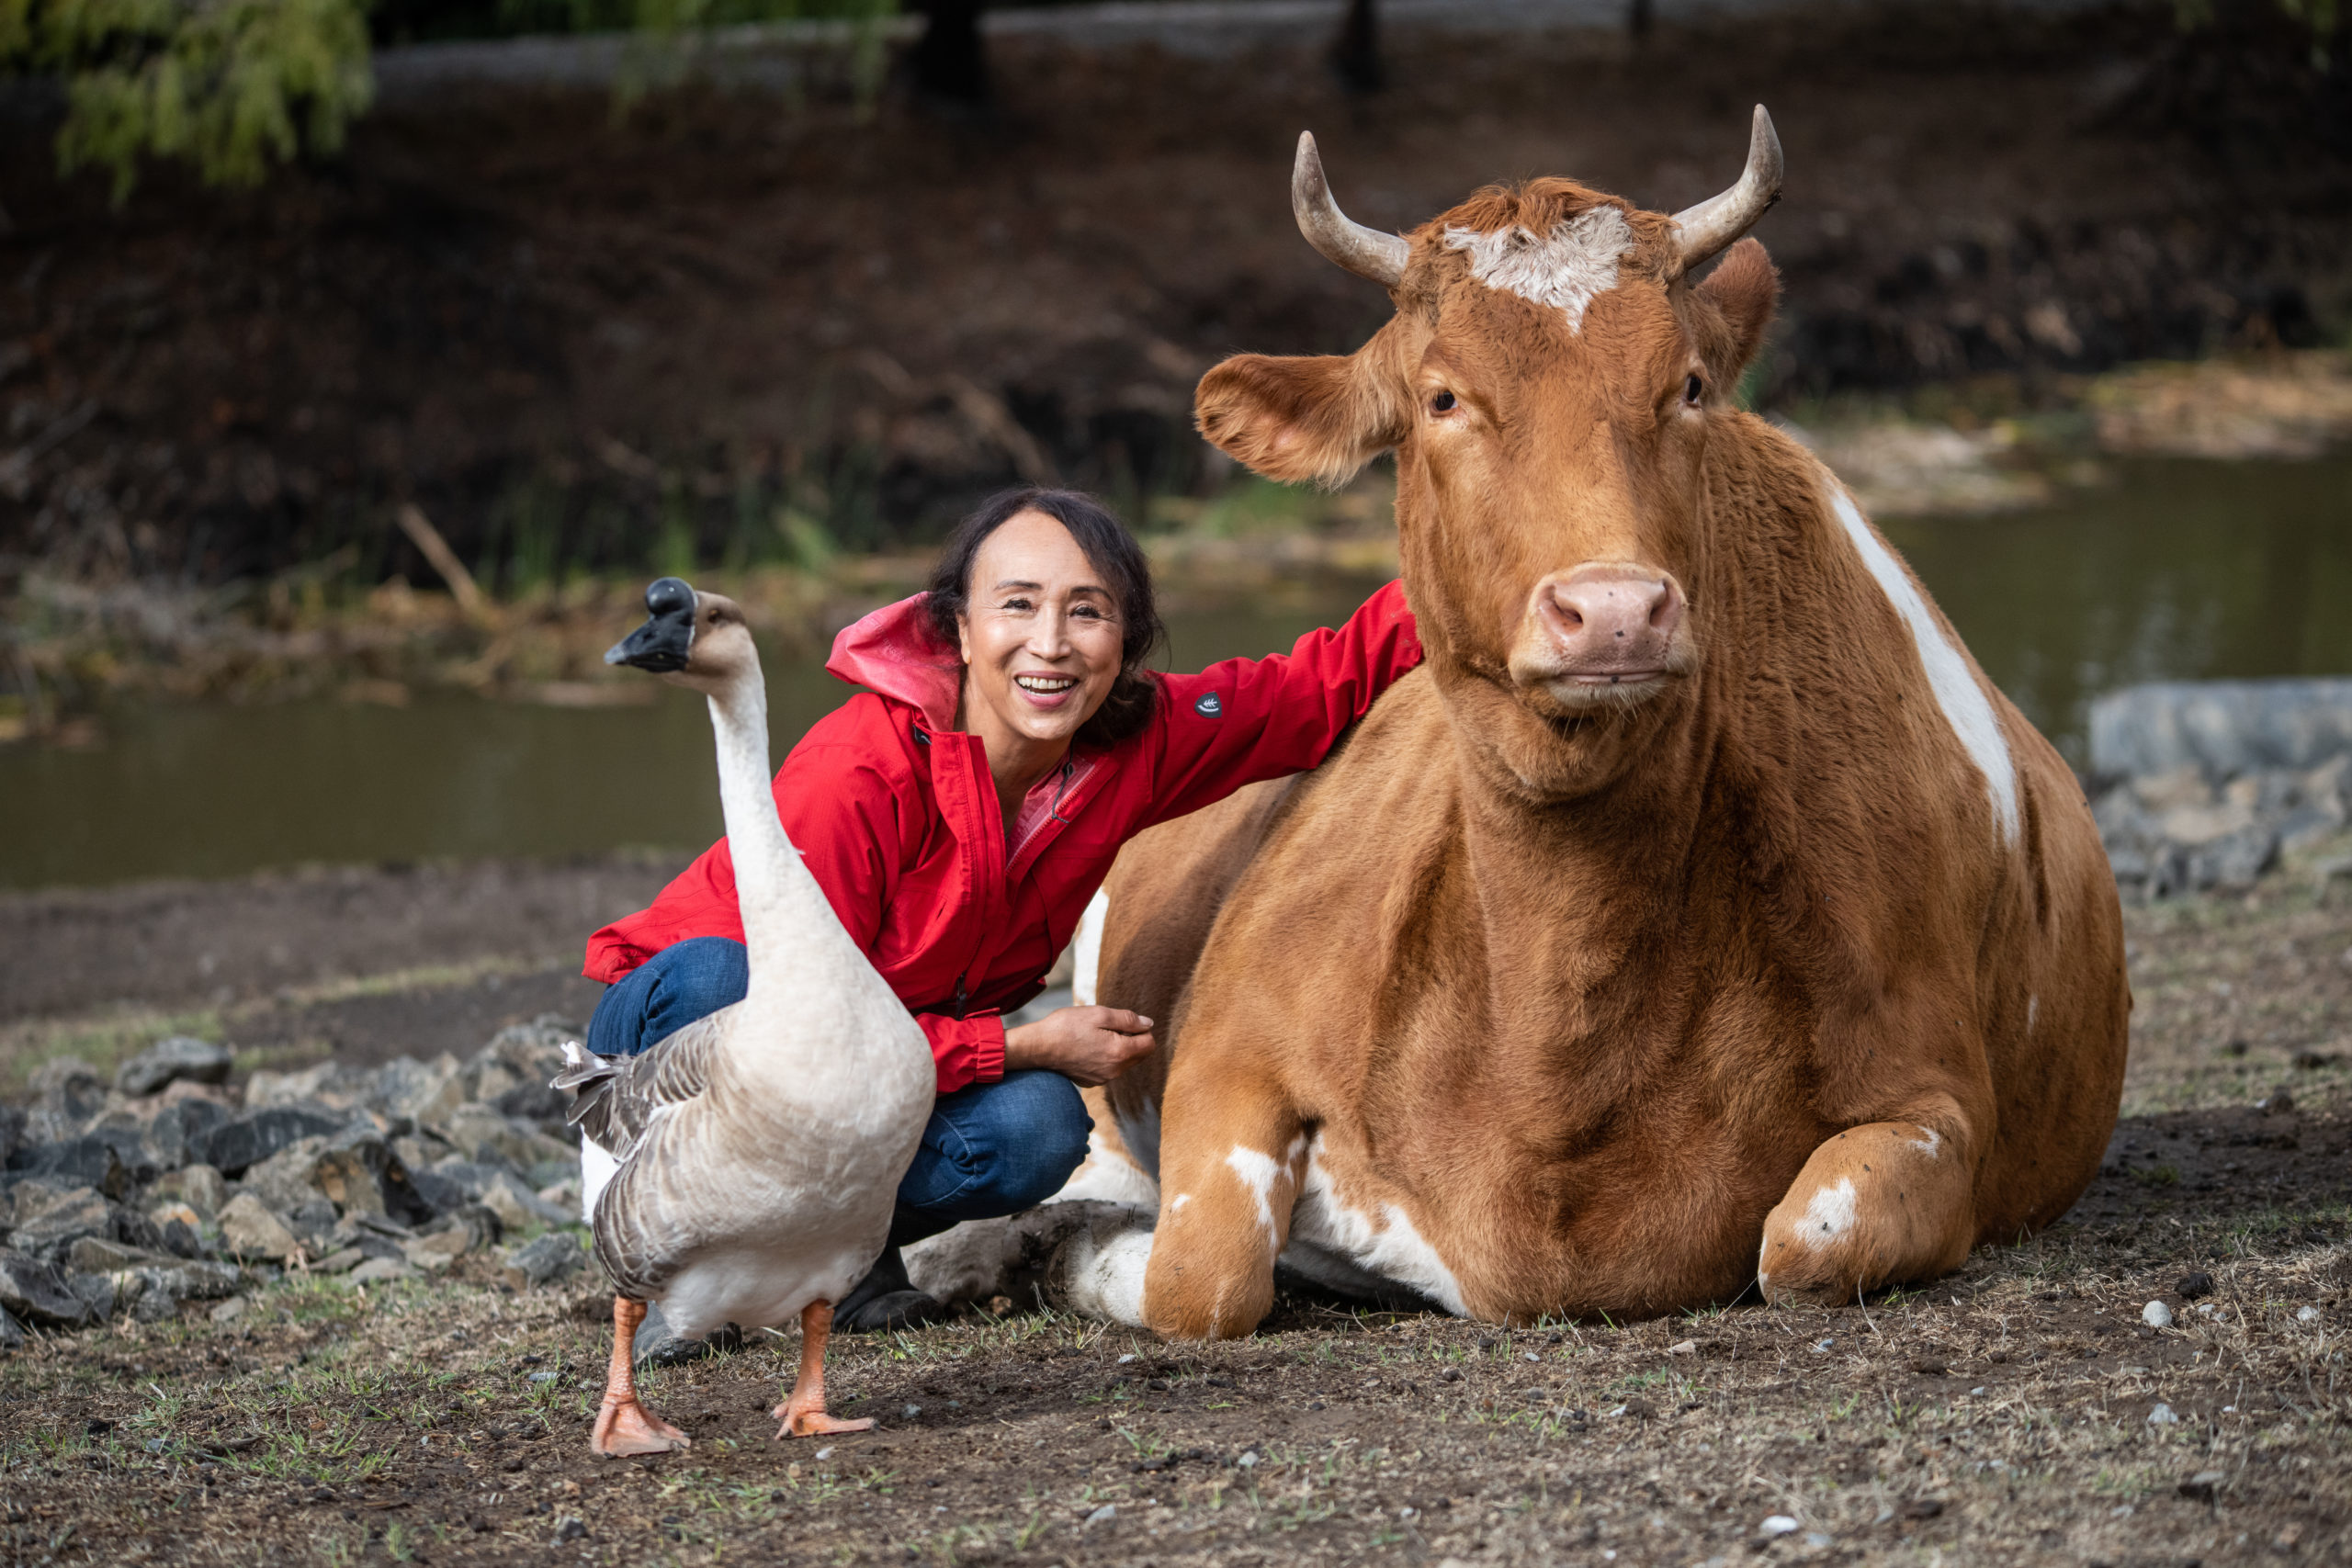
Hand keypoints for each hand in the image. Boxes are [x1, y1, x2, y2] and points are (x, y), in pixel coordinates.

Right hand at [1003, 1006, 1155, 1086]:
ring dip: (1117, 1048)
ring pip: (1124, 1062)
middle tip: (1107, 1027)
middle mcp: (1115, 1071)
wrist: (1038, 1047)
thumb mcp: (1100, 1014)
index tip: (1123, 1022)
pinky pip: (1109, 1068)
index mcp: (1120, 1053)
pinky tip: (1087, 1047)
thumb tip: (1148, 1024)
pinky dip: (1105, 1057)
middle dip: (1131, 1039)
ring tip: (1094, 1036)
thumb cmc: (1067, 1026)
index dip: (1141, 1029)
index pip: (1149, 1044)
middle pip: (1139, 1054)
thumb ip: (1128, 1019)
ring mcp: (1103, 1078)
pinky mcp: (1092, 1081)